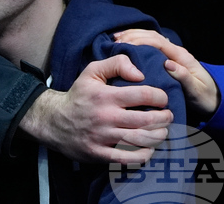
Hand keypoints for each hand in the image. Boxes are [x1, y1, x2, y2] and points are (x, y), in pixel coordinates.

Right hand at [20, 54, 172, 163]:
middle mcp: (106, 117)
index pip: (143, 94)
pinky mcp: (99, 154)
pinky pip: (127, 158)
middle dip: (164, 118)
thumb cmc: (79, 95)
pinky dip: (143, 155)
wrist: (54, 121)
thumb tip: (140, 74)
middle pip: (146, 119)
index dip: (160, 96)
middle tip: (168, 116)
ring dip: (158, 136)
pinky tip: (150, 149)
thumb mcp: (92, 71)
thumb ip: (117, 64)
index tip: (163, 98)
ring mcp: (103, 137)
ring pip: (140, 139)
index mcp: (107, 96)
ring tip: (163, 131)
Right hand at [114, 29, 220, 116]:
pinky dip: (138, 44)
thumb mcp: (196, 90)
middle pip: (152, 36)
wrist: (214, 99)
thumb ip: (184, 77)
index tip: (124, 45)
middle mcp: (175, 53)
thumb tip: (168, 64)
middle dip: (133, 35)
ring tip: (117, 40)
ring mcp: (171, 56)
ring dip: (134, 37)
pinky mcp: (167, 61)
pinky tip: (127, 48)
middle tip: (116, 40)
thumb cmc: (205, 96)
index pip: (158, 42)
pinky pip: (151, 48)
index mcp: (181, 57)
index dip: (140, 41)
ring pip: (151, 39)